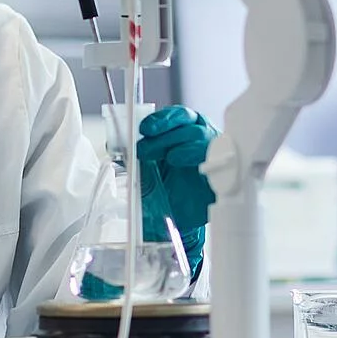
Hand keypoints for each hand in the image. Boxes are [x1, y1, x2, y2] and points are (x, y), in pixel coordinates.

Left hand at [135, 104, 215, 273]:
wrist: (178, 221)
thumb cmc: (165, 192)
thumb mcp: (145, 174)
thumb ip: (136, 159)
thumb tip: (116, 147)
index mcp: (180, 134)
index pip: (175, 116)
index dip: (161, 119)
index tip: (146, 129)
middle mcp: (197, 140)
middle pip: (188, 121)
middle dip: (166, 132)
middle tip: (146, 150)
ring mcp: (211, 154)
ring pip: (202, 135)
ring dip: (182, 144)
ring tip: (170, 158)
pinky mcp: (220, 172)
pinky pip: (218, 159)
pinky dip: (199, 158)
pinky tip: (185, 163)